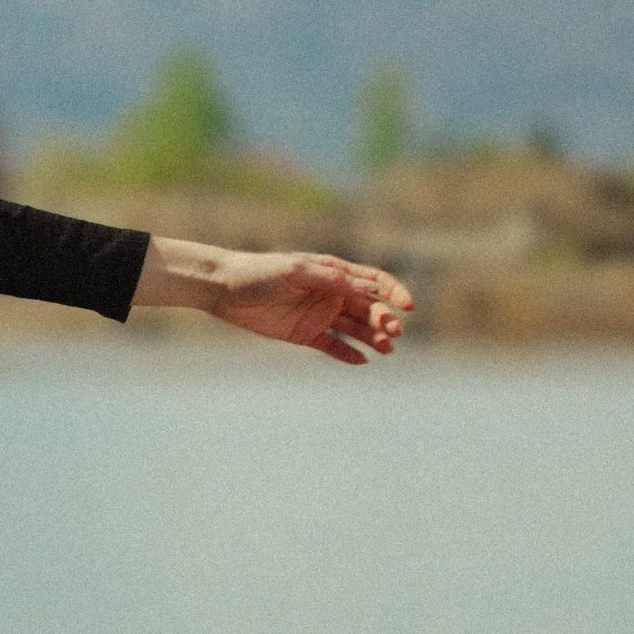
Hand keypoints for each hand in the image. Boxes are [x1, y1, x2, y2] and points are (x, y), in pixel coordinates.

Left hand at [135, 239, 413, 365]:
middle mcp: (332, 293)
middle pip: (368, 308)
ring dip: (373, 338)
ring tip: (387, 350)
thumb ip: (328, 279)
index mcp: (334, 272)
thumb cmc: (260, 272)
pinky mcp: (305, 334)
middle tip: (392, 333)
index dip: (394, 292)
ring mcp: (320, 315)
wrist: (225, 289)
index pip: (374, 281)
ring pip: (355, 329)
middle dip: (384, 319)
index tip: (408, 307)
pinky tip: (363, 361)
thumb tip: (361, 288)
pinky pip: (333, 346)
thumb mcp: (294, 271)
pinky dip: (348, 353)